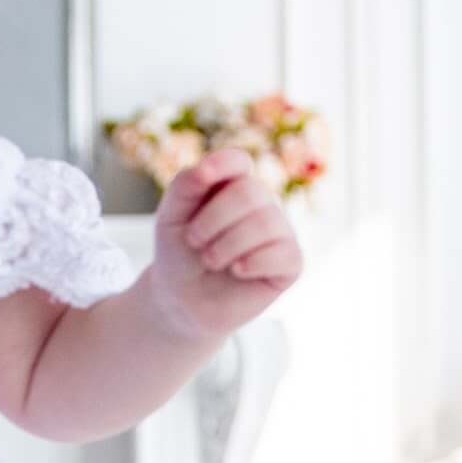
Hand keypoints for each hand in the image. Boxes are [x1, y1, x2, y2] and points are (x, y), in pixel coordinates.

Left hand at [148, 147, 302, 338]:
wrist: (182, 301)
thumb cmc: (179, 255)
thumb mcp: (170, 218)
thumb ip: (184, 187)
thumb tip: (205, 169)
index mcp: (232, 185)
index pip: (238, 161)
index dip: (222, 165)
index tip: (201, 178)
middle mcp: (261, 203)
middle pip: (250, 192)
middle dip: (213, 220)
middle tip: (194, 241)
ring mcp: (279, 231)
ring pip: (266, 222)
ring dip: (227, 245)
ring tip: (210, 260)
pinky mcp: (291, 262)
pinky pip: (283, 253)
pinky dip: (251, 264)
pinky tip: (237, 271)